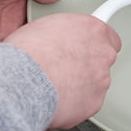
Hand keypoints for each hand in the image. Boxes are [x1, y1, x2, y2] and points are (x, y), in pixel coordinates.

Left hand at [0, 0, 63, 43]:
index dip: (54, 3)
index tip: (69, 6)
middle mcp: (11, 6)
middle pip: (38, 17)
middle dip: (52, 18)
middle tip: (69, 19)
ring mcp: (5, 22)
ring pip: (31, 31)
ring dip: (43, 31)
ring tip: (61, 29)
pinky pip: (18, 42)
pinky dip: (30, 43)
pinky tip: (44, 39)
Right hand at [6, 13, 121, 128]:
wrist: (21, 82)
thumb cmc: (27, 53)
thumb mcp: (47, 26)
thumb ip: (66, 33)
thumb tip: (62, 38)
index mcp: (93, 30)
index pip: (109, 36)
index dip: (95, 44)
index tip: (88, 49)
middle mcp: (103, 53)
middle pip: (103, 60)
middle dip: (88, 65)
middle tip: (64, 68)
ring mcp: (101, 79)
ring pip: (96, 83)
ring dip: (81, 85)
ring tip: (54, 86)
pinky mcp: (94, 103)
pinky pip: (87, 104)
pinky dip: (75, 105)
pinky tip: (57, 100)